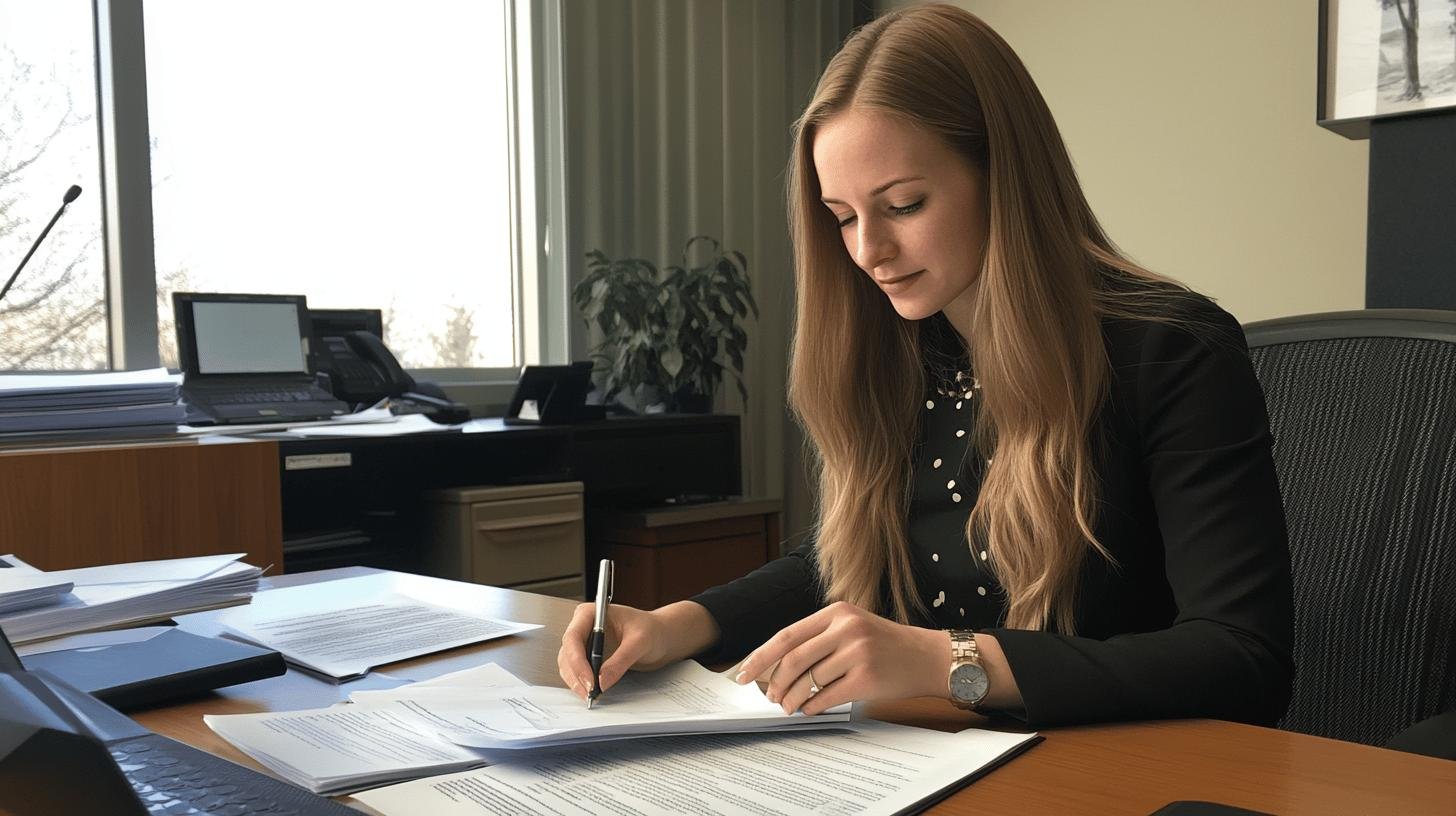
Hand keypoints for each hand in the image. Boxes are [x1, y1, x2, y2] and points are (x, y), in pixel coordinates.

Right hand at [556, 602, 673, 699]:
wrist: (659, 637)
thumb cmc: (651, 630)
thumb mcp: (640, 641)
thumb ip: (621, 660)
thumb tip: (602, 681)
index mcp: (591, 613)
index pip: (573, 637)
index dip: (577, 660)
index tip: (590, 680)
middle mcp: (583, 626)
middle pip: (567, 653)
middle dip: (576, 675)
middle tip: (590, 693)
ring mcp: (583, 642)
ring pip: (568, 665)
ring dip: (576, 682)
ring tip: (592, 696)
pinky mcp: (587, 657)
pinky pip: (576, 672)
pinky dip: (581, 683)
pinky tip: (593, 692)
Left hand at [734, 601, 948, 715]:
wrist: (929, 657)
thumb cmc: (887, 645)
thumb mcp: (854, 627)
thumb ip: (820, 639)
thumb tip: (777, 666)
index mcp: (837, 612)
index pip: (787, 635)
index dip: (761, 656)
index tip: (743, 673)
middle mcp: (846, 628)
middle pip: (793, 658)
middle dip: (773, 682)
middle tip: (767, 697)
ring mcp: (857, 652)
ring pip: (808, 679)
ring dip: (792, 698)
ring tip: (788, 706)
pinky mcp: (867, 678)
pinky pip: (826, 696)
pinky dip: (811, 706)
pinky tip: (808, 708)